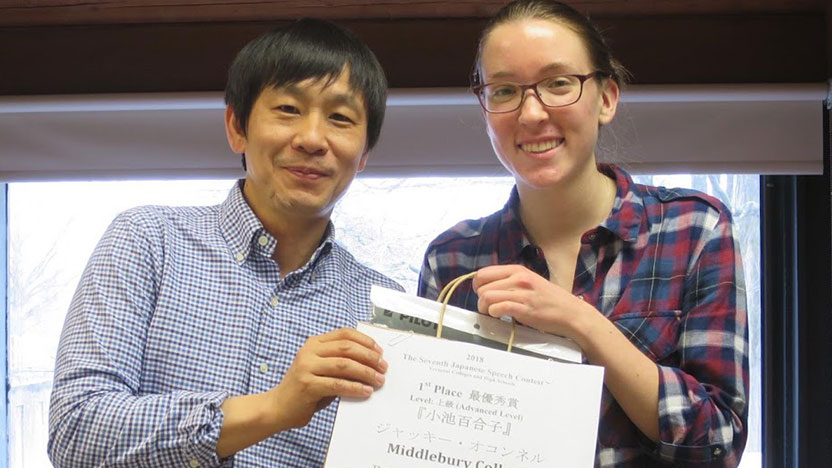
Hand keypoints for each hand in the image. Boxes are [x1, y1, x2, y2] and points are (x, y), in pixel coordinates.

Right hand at [267, 327, 386, 429]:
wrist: (276, 408)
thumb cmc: (304, 390)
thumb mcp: (322, 371)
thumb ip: (340, 364)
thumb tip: (371, 365)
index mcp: (314, 344)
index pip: (344, 334)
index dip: (365, 340)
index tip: (379, 351)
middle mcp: (309, 352)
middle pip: (347, 348)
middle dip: (369, 357)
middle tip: (383, 367)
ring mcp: (306, 367)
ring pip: (344, 365)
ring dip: (366, 373)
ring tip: (379, 380)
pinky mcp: (307, 385)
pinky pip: (337, 384)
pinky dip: (355, 388)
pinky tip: (366, 392)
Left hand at [473, 264, 594, 340]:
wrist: (571, 313)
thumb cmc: (550, 300)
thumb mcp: (530, 281)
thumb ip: (511, 281)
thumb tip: (489, 286)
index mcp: (518, 270)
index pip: (484, 273)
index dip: (478, 285)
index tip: (482, 293)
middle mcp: (518, 278)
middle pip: (482, 286)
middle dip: (480, 298)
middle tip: (488, 306)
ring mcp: (522, 293)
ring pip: (486, 296)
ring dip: (484, 308)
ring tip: (492, 312)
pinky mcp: (524, 308)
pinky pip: (498, 308)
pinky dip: (493, 313)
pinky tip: (499, 316)